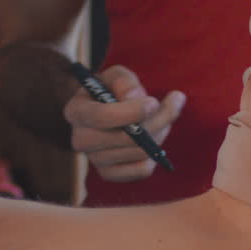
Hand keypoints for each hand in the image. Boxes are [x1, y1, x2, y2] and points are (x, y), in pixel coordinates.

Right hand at [63, 65, 184, 181]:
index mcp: (75, 111)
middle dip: (156, 121)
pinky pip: (141, 170)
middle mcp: (80, 140)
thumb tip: (134, 99)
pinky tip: (156, 138)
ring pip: (137, 153)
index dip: (129, 112)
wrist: (112, 111)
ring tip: (165, 115)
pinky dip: (155, 155)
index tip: (153, 102)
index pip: (100, 117)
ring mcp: (95, 160)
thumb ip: (124, 81)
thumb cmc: (114, 89)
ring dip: (160, 132)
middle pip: (123, 138)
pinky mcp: (110, 174)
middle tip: (175, 102)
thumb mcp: (117, 76)